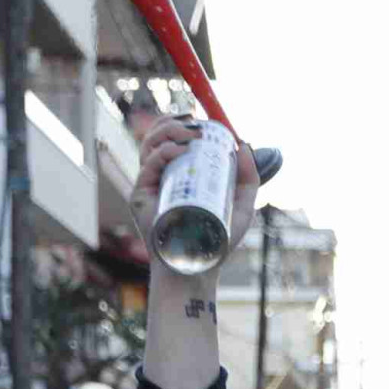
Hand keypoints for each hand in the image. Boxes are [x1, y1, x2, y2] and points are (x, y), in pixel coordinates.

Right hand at [130, 116, 259, 259]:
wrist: (200, 267)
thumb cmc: (218, 242)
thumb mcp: (242, 207)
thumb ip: (248, 180)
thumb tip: (244, 146)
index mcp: (178, 176)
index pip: (172, 140)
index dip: (181, 123)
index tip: (200, 121)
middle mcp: (160, 178)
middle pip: (158, 138)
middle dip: (174, 122)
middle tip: (195, 125)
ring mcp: (149, 186)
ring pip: (150, 146)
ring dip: (168, 131)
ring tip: (190, 134)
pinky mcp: (141, 197)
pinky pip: (147, 167)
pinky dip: (162, 153)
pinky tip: (177, 150)